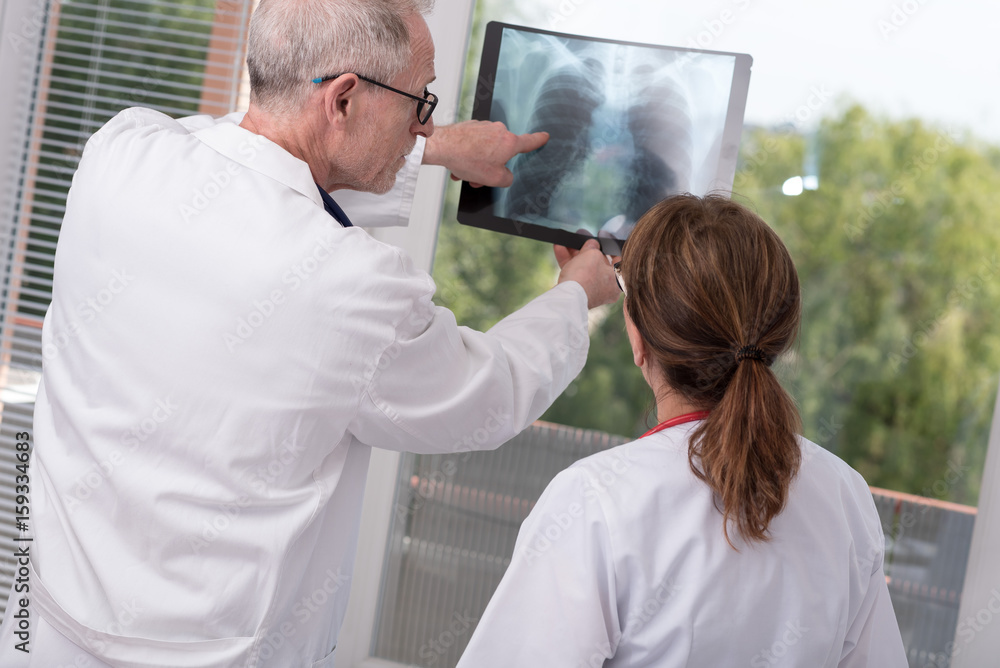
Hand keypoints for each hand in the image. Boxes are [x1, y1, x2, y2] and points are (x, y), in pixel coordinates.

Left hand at [422, 121, 548, 187]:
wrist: (443, 146)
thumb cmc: (467, 159)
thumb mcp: (494, 178)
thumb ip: (507, 179)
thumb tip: (505, 175)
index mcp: (509, 142)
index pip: (530, 141)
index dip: (539, 141)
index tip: (545, 136)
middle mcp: (499, 131)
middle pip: (502, 153)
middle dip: (492, 166)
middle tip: (479, 177)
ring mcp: (484, 127)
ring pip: (486, 150)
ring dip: (478, 163)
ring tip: (465, 172)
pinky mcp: (471, 127)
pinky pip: (475, 145)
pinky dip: (469, 155)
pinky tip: (459, 163)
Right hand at [555, 239, 620, 308]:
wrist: (568, 297)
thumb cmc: (586, 276)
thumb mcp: (592, 254)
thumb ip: (593, 247)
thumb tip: (592, 244)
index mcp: (618, 279)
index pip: (618, 260)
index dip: (610, 246)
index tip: (602, 237)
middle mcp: (607, 287)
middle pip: (598, 263)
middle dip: (587, 249)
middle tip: (581, 237)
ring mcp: (592, 291)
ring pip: (584, 268)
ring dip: (574, 254)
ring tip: (567, 241)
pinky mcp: (579, 293)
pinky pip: (575, 275)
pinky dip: (568, 263)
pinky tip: (559, 249)